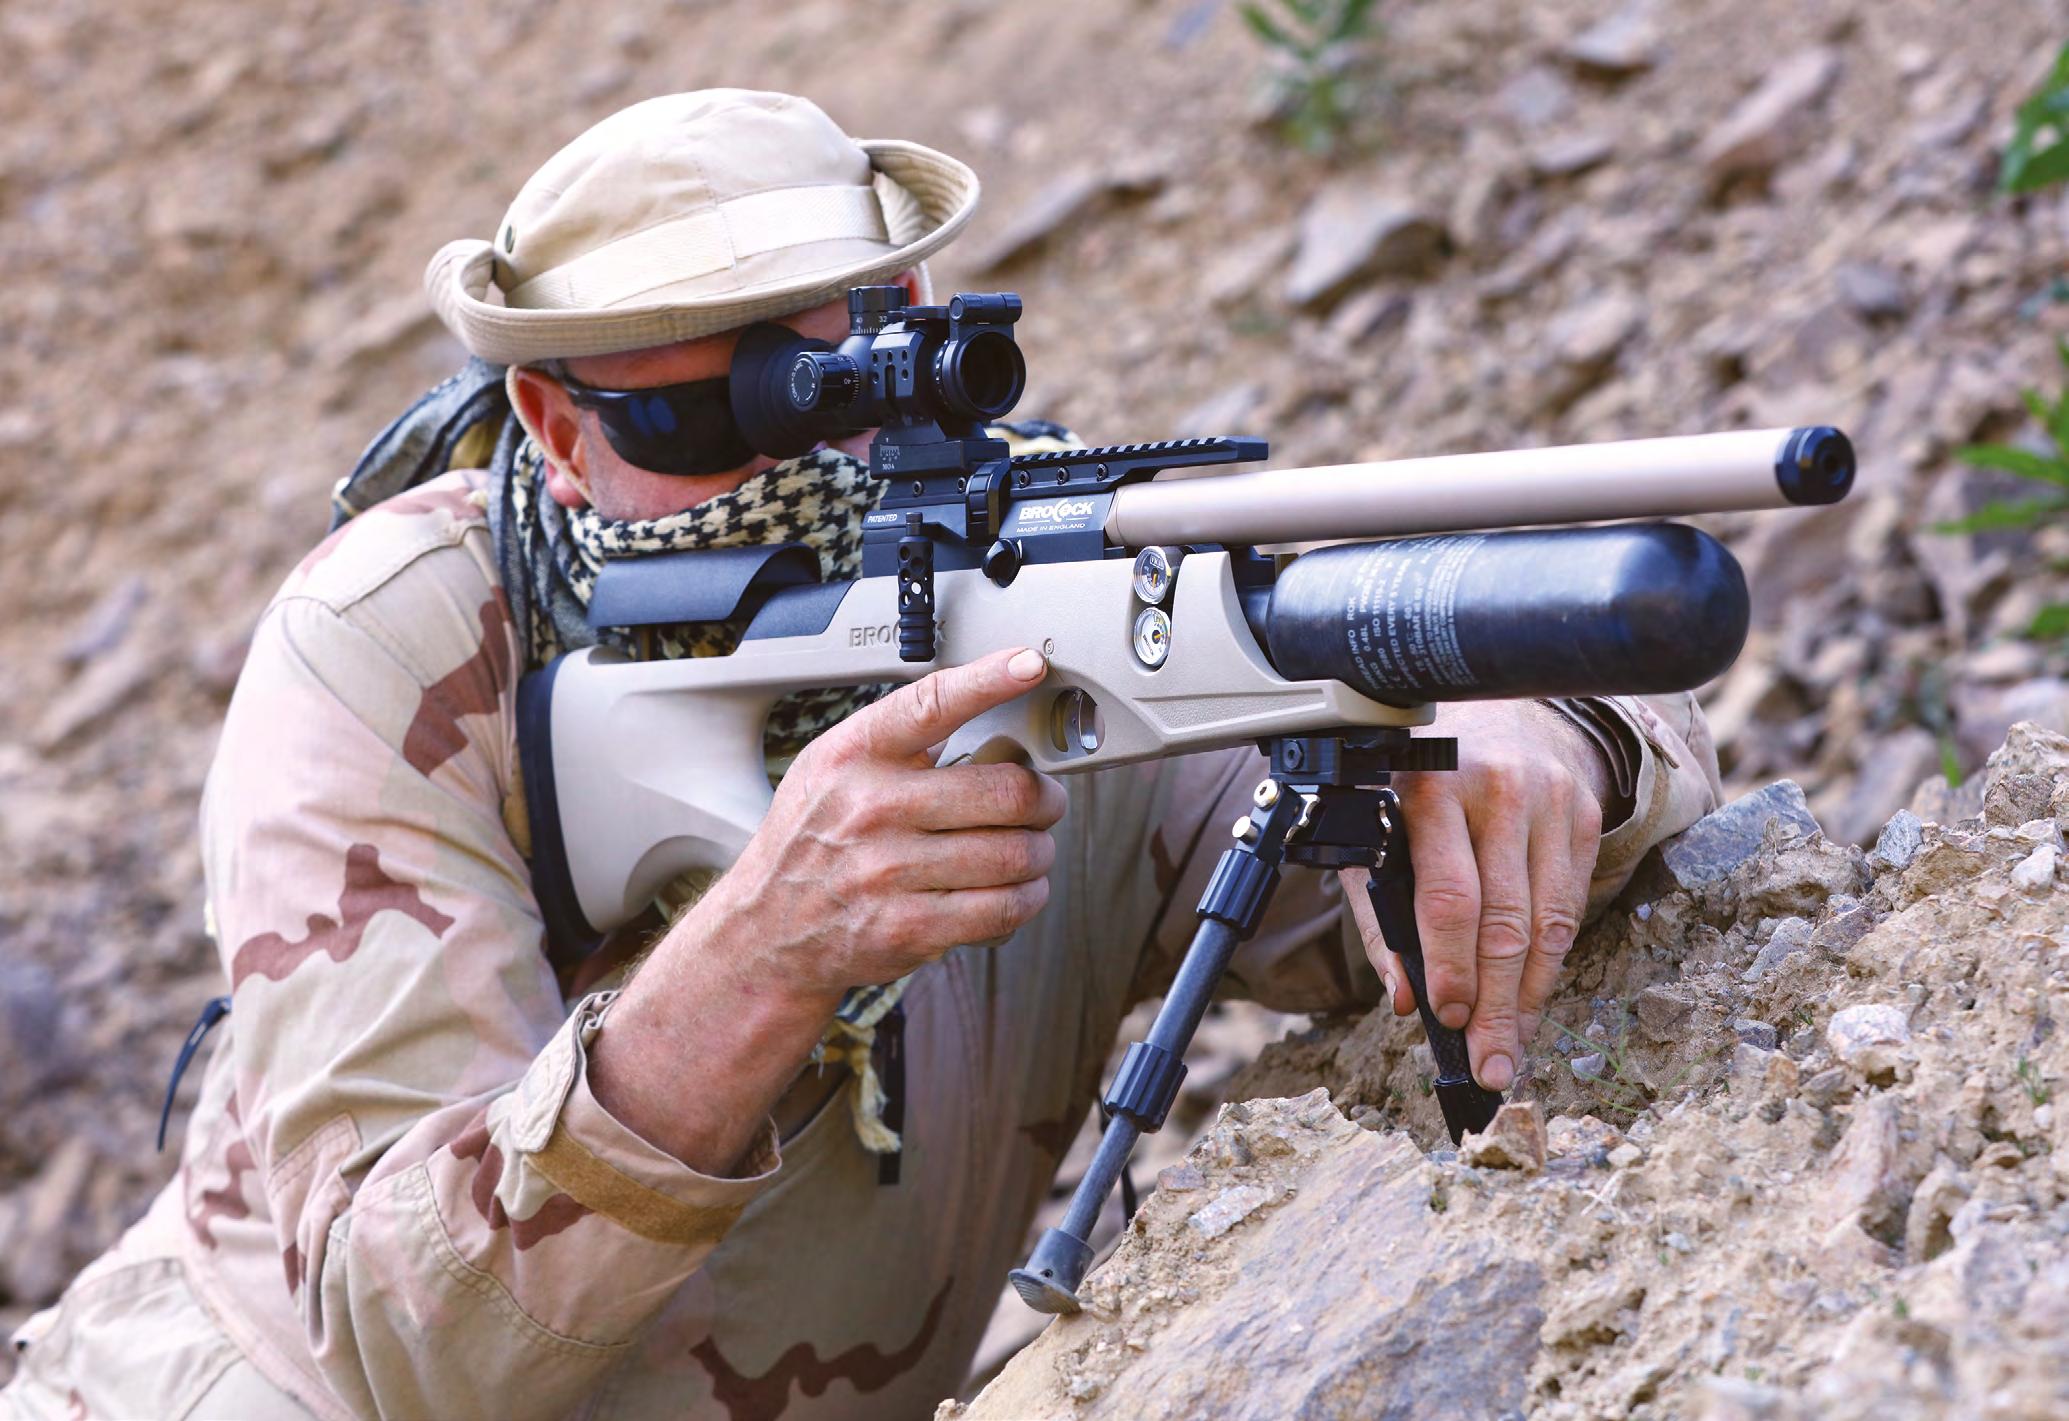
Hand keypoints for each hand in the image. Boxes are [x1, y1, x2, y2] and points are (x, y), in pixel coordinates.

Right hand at [707, 646, 1066, 1004]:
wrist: (766, 930)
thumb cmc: (813, 840)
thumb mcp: (831, 768)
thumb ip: (898, 741)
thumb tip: (989, 713)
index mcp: (856, 755)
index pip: (931, 704)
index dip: (988, 681)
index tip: (1029, 664)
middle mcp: (871, 807)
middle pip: (1006, 791)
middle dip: (1045, 799)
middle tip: (1046, 803)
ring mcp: (888, 871)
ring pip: (1016, 854)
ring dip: (1040, 854)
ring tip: (1031, 851)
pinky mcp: (908, 928)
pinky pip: (1003, 908)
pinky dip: (1026, 898)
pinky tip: (1016, 890)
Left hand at [1340, 701, 1608, 1091]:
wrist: (1482, 704)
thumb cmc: (1409, 778)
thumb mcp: (1373, 828)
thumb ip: (1380, 911)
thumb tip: (1404, 997)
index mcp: (1430, 787)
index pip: (1450, 895)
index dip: (1453, 965)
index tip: (1448, 1019)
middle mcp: (1496, 789)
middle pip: (1506, 921)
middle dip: (1497, 1004)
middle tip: (1490, 1066)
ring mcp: (1548, 798)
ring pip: (1548, 921)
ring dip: (1529, 996)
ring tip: (1512, 1049)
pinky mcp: (1580, 811)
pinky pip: (1570, 903)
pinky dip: (1551, 959)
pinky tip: (1531, 997)